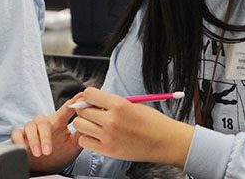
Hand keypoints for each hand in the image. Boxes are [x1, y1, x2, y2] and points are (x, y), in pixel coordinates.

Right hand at [11, 94, 83, 171]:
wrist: (43, 167)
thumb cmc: (58, 154)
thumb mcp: (72, 145)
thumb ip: (80, 134)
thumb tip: (92, 124)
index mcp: (58, 123)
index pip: (66, 110)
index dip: (73, 102)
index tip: (82, 96)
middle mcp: (44, 123)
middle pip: (43, 121)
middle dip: (45, 136)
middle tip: (48, 150)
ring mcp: (31, 128)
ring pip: (30, 127)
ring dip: (33, 140)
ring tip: (38, 153)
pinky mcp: (19, 136)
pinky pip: (16, 133)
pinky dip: (19, 140)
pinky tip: (23, 147)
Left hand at [72, 88, 193, 168]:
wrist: (165, 142)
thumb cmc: (151, 121)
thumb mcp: (131, 103)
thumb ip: (110, 102)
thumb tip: (90, 100)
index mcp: (119, 104)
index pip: (88, 94)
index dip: (89, 96)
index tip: (93, 100)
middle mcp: (111, 120)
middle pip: (81, 110)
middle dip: (85, 109)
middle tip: (94, 112)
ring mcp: (108, 137)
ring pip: (79, 125)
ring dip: (84, 123)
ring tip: (95, 124)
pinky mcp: (108, 151)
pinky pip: (84, 142)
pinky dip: (87, 138)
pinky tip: (97, 136)